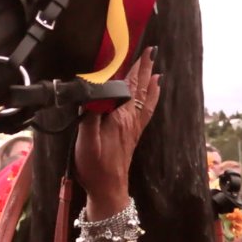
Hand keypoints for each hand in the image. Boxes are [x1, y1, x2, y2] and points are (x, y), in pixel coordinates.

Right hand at [74, 47, 159, 217]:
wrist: (108, 190)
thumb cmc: (95, 167)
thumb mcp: (86, 141)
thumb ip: (90, 115)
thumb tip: (93, 93)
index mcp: (119, 117)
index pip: (129, 86)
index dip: (135, 68)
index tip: (141, 51)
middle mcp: (130, 119)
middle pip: (140, 89)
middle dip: (145, 69)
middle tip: (151, 51)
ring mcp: (133, 128)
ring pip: (146, 99)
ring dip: (150, 81)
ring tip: (156, 69)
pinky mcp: (133, 136)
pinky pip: (147, 112)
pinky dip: (152, 99)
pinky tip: (154, 94)